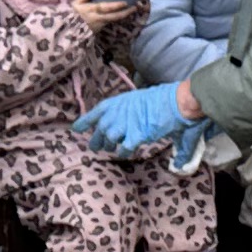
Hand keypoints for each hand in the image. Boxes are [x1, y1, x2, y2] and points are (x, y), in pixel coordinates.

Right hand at [75, 0, 142, 37]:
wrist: (69, 31)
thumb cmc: (71, 16)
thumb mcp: (75, 5)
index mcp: (91, 11)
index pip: (105, 8)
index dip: (115, 6)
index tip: (125, 3)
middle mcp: (98, 19)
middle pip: (114, 16)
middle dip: (125, 12)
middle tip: (135, 7)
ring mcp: (100, 25)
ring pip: (114, 19)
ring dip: (124, 15)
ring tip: (133, 9)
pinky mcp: (101, 28)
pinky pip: (111, 21)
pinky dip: (118, 17)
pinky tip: (124, 13)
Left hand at [75, 83, 192, 157]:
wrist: (175, 101)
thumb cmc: (162, 98)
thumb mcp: (140, 100)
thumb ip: (130, 112)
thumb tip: (125, 118)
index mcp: (117, 102)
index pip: (95, 113)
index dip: (84, 123)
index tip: (76, 130)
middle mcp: (116, 113)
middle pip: (99, 130)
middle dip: (97, 140)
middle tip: (96, 147)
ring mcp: (124, 125)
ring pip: (108, 141)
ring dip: (109, 146)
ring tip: (110, 150)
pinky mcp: (135, 136)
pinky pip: (123, 149)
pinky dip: (124, 152)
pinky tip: (127, 152)